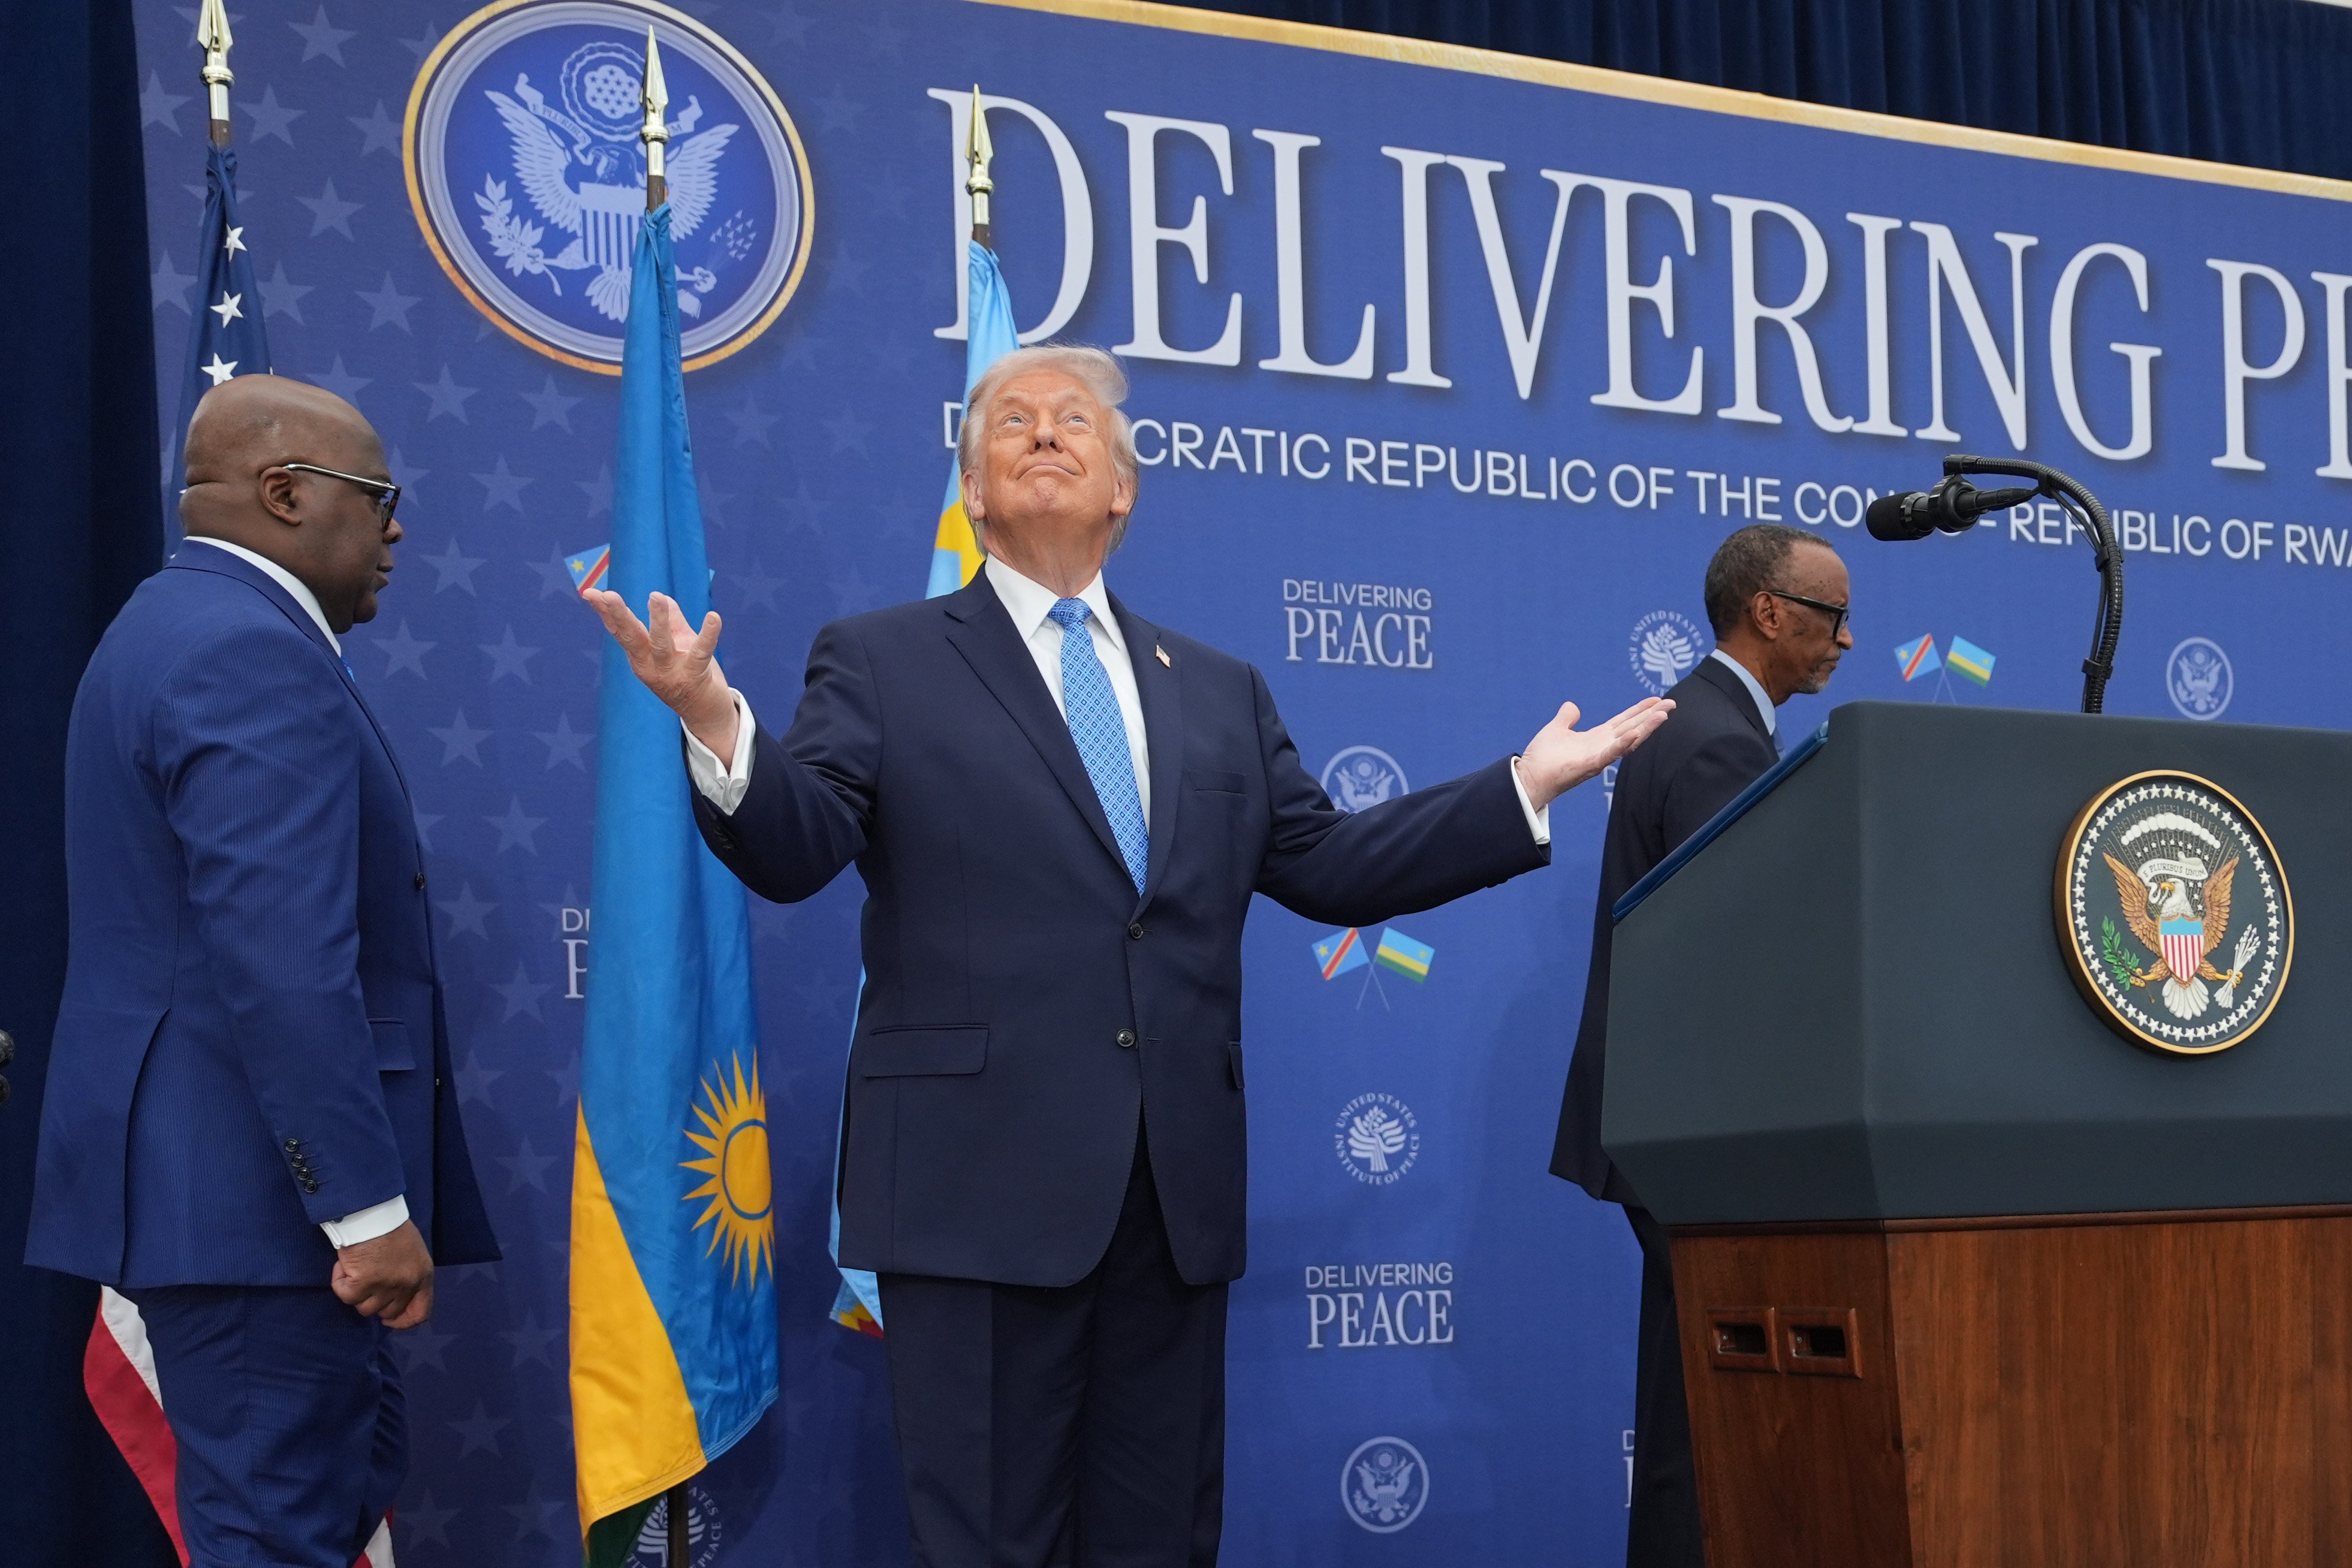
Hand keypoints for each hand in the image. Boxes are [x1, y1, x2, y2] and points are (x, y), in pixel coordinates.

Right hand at [330, 1219, 434, 1328]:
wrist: (371, 1211)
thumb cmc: (390, 1227)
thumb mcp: (412, 1253)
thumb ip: (407, 1276)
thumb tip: (394, 1297)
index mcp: (423, 1276)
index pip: (420, 1313)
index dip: (403, 1321)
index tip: (388, 1320)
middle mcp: (407, 1284)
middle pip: (386, 1312)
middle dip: (373, 1300)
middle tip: (366, 1279)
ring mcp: (385, 1285)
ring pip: (363, 1307)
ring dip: (355, 1290)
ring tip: (356, 1266)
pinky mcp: (362, 1282)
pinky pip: (345, 1295)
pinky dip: (340, 1282)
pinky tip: (344, 1265)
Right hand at [585, 588, 737, 759]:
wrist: (706, 714)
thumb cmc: (688, 675)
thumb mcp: (677, 644)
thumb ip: (671, 621)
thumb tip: (660, 595)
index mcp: (641, 657)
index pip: (619, 631)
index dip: (605, 612)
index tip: (590, 592)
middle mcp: (650, 666)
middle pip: (631, 637)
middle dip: (619, 616)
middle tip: (609, 595)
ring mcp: (671, 673)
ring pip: (661, 644)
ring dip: (658, 620)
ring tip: (655, 596)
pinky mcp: (694, 677)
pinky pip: (701, 653)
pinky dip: (708, 635)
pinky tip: (714, 617)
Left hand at [1516, 697, 1674, 810]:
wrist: (1529, 777)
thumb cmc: (1542, 758)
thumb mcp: (1556, 729)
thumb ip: (1566, 717)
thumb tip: (1572, 706)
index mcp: (1596, 738)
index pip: (1624, 721)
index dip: (1640, 710)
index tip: (1657, 700)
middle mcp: (1602, 747)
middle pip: (1633, 728)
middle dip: (1652, 717)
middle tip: (1672, 704)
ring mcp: (1598, 757)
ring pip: (1628, 740)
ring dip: (1646, 728)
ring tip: (1663, 715)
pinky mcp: (1590, 765)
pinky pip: (1610, 754)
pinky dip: (1622, 744)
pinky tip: (1635, 734)